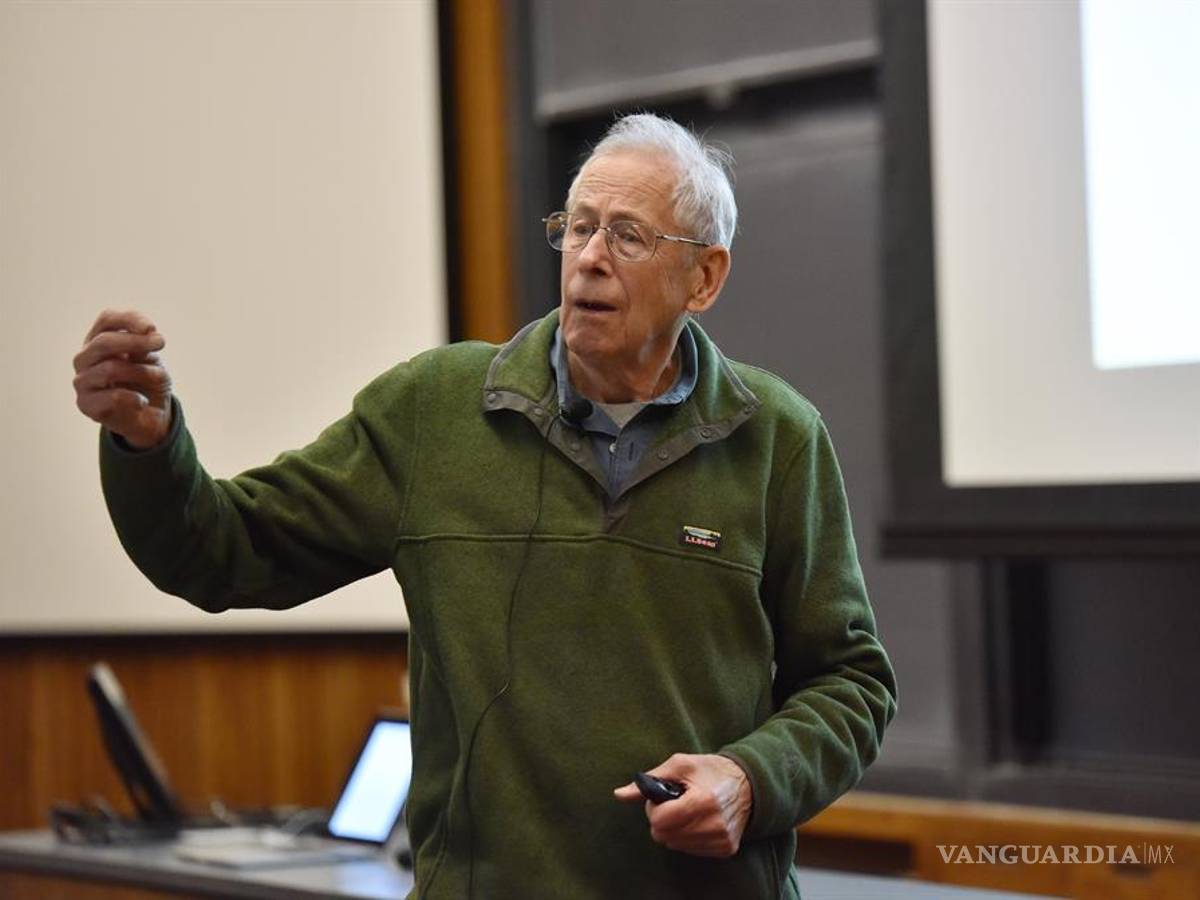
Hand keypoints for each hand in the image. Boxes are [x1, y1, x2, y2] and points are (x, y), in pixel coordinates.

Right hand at [73, 309, 172, 448]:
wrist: (148, 417)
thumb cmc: (147, 383)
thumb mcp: (151, 360)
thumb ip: (144, 347)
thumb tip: (148, 334)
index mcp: (98, 341)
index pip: (106, 320)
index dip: (129, 319)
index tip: (152, 328)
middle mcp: (85, 358)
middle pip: (104, 342)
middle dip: (135, 341)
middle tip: (160, 343)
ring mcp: (82, 381)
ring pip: (110, 369)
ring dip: (142, 372)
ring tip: (158, 378)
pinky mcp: (85, 404)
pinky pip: (112, 397)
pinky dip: (135, 398)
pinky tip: (143, 401)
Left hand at [614, 753, 752, 857]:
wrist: (747, 783)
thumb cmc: (709, 770)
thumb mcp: (679, 765)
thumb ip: (649, 780)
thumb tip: (618, 795)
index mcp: (702, 801)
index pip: (660, 821)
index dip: (654, 809)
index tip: (662, 798)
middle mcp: (714, 824)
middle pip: (665, 836)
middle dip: (662, 820)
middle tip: (674, 804)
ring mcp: (722, 839)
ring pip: (676, 846)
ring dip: (674, 830)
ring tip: (687, 811)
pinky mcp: (726, 849)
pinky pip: (691, 851)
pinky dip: (688, 838)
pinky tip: (697, 821)